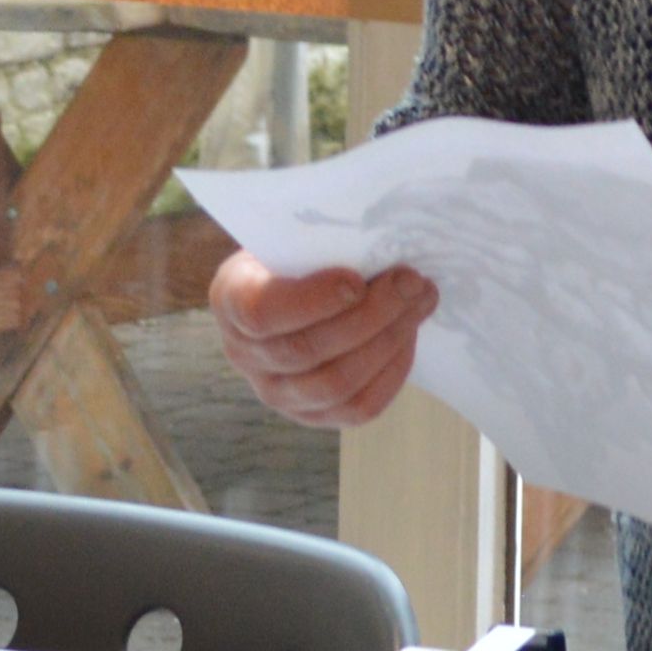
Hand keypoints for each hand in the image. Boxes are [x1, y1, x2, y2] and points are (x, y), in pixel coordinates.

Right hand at [208, 249, 437, 428]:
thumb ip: (321, 240)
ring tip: (420, 303)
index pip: (262, 312)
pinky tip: (409, 337)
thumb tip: (380, 243)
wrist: (292, 287)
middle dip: (370, 315)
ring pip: (336, 384)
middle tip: (411, 282)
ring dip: (388, 342)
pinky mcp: (312, 415)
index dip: (312, 301)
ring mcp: (276, 393)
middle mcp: (243, 354)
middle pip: (307, 350)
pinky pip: (358, 408)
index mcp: (231, 299)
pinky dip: (391, 373)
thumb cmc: (296, 253)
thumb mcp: (292, 235)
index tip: (356, 281)